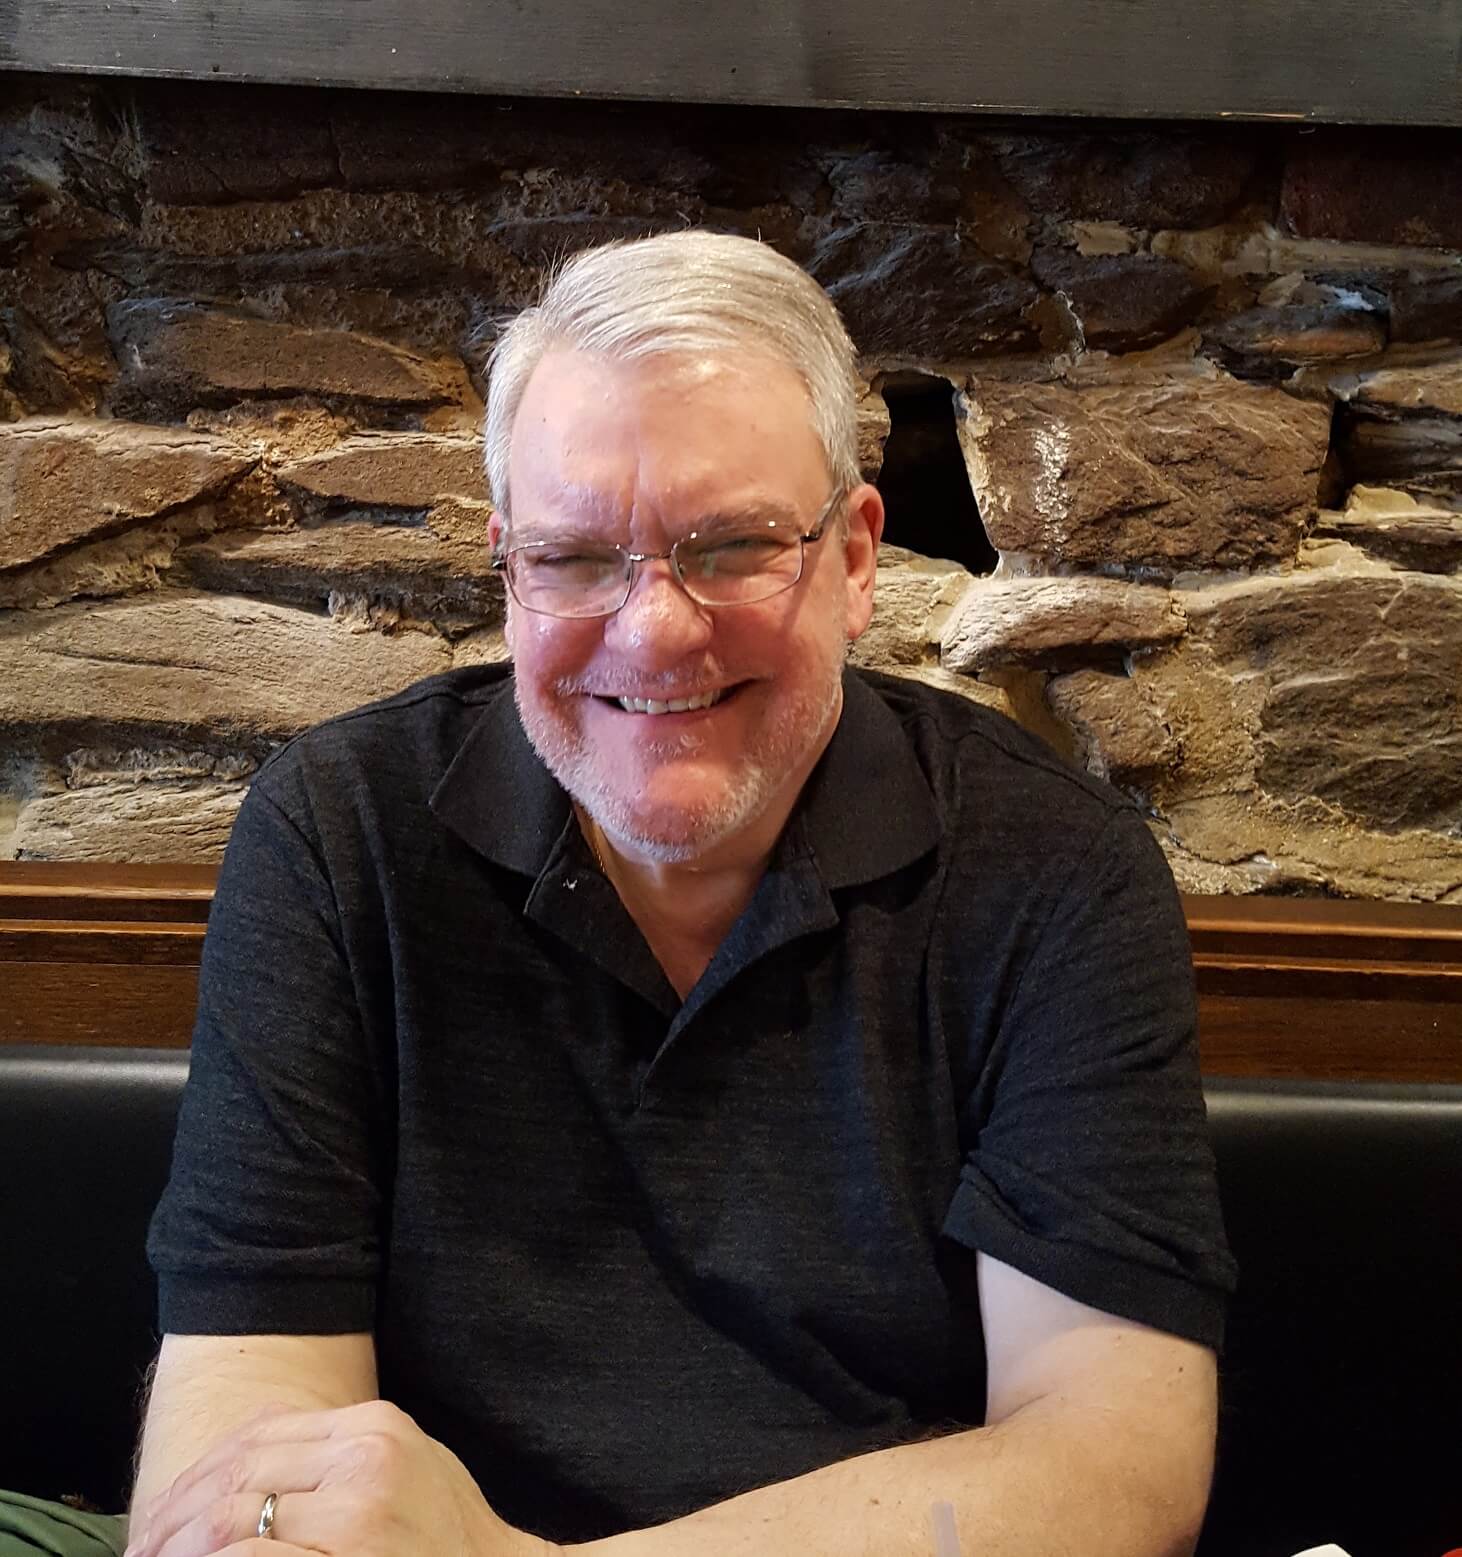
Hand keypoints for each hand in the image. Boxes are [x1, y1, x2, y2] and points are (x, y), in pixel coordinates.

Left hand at [124, 1399, 558, 1556]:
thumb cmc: (451, 1541)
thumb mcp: (408, 1468)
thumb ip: (340, 1456)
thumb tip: (248, 1466)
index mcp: (375, 1426)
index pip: (260, 1434)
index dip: (200, 1473)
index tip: (165, 1513)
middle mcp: (364, 1456)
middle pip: (239, 1471)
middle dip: (176, 1515)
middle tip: (142, 1550)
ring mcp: (357, 1511)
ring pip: (234, 1516)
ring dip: (182, 1549)